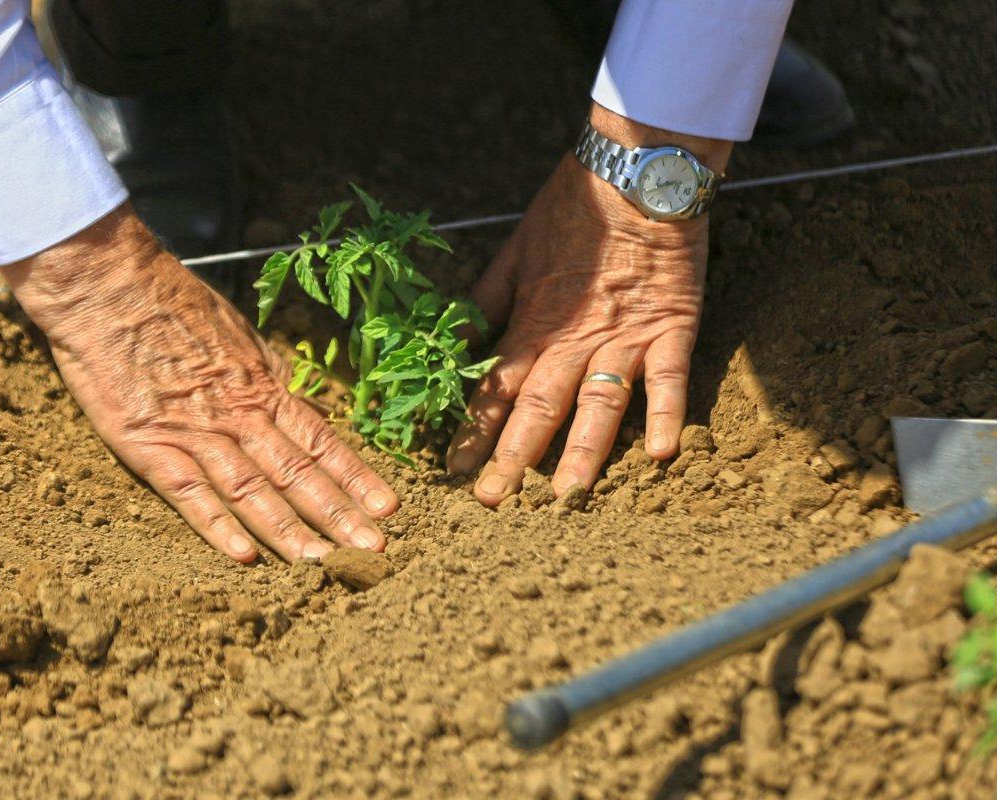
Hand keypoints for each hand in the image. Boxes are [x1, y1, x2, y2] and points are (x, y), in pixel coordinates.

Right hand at [4, 205, 398, 562]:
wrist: (108, 286)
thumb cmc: (169, 302)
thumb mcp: (235, 334)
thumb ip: (263, 375)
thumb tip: (295, 403)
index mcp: (261, 386)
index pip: (319, 440)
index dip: (355, 476)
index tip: (388, 508)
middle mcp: (239, 414)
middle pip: (297, 473)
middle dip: (338, 515)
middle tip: (373, 552)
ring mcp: (196, 431)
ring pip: (253, 490)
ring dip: (290, 531)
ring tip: (324, 566)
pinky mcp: (149, 444)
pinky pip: (190, 492)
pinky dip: (217, 526)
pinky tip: (245, 557)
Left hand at [447, 104, 730, 505]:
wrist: (635, 173)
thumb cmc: (569, 211)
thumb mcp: (512, 253)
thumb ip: (485, 302)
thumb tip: (452, 342)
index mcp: (532, 322)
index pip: (495, 388)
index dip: (473, 430)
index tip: (454, 469)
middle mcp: (573, 339)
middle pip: (538, 408)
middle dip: (512, 458)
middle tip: (492, 502)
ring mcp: (624, 337)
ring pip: (598, 404)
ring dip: (581, 452)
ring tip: (566, 498)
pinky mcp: (670, 328)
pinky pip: (669, 378)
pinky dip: (666, 414)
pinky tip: (661, 454)